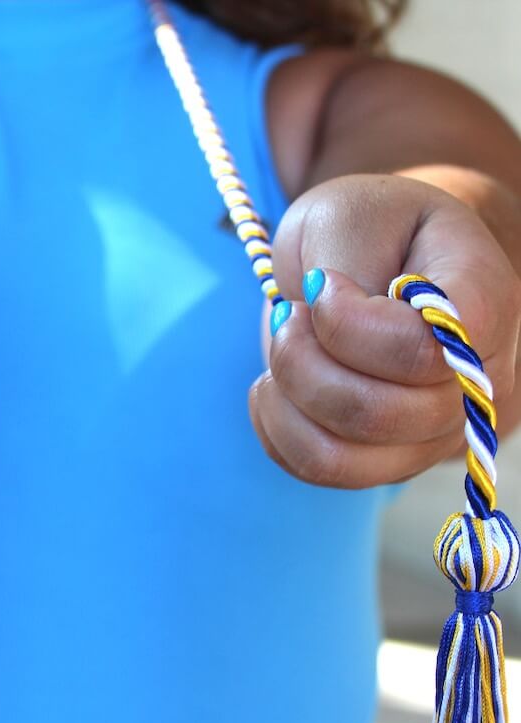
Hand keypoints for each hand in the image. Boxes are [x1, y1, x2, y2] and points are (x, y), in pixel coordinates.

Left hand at [251, 173, 520, 487]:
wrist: (377, 260)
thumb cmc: (370, 232)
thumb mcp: (351, 214)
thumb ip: (349, 260)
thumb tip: (334, 317)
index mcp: (484, 305)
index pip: (421, 352)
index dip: (347, 328)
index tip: (321, 284)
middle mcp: (476, 383)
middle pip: (376, 414)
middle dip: (301, 362)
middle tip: (289, 313)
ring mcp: (436, 433)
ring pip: (341, 457)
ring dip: (285, 399)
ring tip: (283, 347)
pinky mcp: (390, 461)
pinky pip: (318, 469)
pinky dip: (277, 427)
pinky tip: (278, 384)